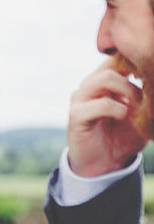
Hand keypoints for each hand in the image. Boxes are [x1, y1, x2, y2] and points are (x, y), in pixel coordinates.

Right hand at [68, 57, 144, 176]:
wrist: (105, 164)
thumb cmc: (123, 136)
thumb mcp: (140, 113)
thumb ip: (145, 95)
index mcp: (102, 82)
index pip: (115, 59)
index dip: (132, 62)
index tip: (147, 74)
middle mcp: (89, 86)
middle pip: (112, 66)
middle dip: (134, 80)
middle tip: (146, 98)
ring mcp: (80, 99)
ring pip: (104, 79)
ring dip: (128, 92)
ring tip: (137, 107)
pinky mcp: (76, 115)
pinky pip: (101, 104)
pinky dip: (118, 109)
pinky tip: (124, 117)